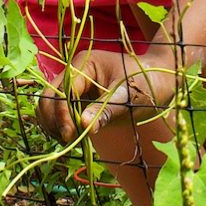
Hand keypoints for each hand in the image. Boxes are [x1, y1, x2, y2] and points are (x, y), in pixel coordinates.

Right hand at [36, 48, 177, 143]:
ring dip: (53, 124)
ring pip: (49, 104)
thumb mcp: (128, 98)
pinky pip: (59, 111)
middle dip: (54, 120)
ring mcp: (75, 84)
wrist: (157, 81)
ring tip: (69, 141)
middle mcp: (75, 71)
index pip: (63, 90)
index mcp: (85, 64)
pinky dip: (59, 125)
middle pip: (49, 95)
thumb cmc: (146, 85)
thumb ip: (105, 111)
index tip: (70, 136)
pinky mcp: (77, 97)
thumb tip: (83, 125)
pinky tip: (71, 137)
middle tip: (68, 141)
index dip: (62, 114)